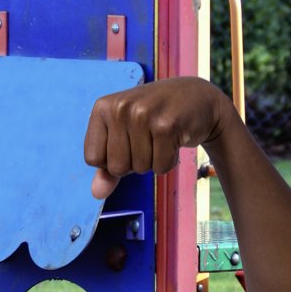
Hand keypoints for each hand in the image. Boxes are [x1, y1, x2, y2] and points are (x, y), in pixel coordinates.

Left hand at [84, 78, 231, 198]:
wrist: (198, 98)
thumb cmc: (155, 118)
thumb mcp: (124, 135)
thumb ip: (107, 165)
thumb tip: (96, 193)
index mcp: (103, 108)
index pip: (92, 159)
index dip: (111, 161)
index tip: (126, 143)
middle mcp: (120, 108)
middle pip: (116, 168)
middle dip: (134, 164)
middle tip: (147, 140)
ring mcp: (143, 115)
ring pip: (140, 169)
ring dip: (153, 161)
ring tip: (161, 138)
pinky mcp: (167, 126)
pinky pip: (160, 167)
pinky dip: (169, 162)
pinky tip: (174, 140)